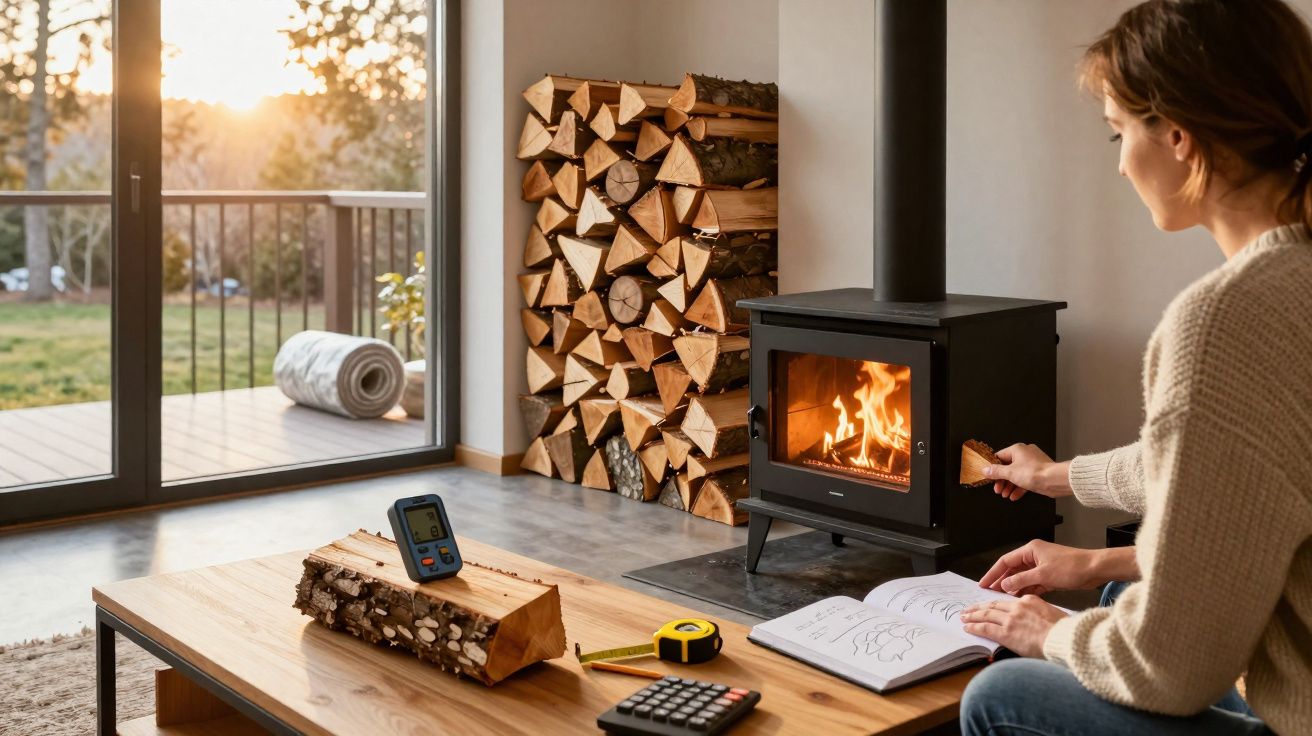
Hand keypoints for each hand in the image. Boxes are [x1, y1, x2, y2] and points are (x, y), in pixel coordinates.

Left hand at [961, 595, 1067, 657]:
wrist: (1064, 639)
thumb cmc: (1064, 632)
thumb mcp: (1052, 615)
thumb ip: (1039, 615)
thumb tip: (1034, 623)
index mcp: (1030, 600)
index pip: (1007, 602)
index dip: (995, 604)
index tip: (989, 606)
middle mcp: (1017, 607)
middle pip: (993, 606)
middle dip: (979, 608)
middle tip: (969, 610)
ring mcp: (1010, 619)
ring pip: (986, 615)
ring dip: (973, 616)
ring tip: (964, 617)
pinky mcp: (1006, 633)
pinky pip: (985, 628)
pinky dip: (974, 627)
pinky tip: (967, 628)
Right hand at [978, 539, 1100, 595]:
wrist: (1095, 569)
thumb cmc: (1072, 567)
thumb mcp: (1043, 575)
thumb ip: (1021, 580)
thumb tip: (1004, 585)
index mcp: (1030, 550)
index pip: (1005, 561)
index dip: (993, 573)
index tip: (984, 583)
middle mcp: (1035, 556)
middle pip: (1012, 569)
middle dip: (1002, 580)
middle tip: (990, 592)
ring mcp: (1043, 565)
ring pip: (1023, 577)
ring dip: (1014, 586)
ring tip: (1003, 597)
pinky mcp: (1050, 575)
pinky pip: (1033, 582)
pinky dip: (1026, 589)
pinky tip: (1020, 597)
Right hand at [983, 444, 1071, 499]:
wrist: (1054, 480)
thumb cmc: (1034, 473)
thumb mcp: (1010, 473)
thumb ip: (996, 472)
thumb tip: (985, 470)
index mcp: (1017, 450)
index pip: (999, 457)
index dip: (993, 468)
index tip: (989, 477)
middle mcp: (1025, 454)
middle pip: (1008, 467)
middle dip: (1002, 480)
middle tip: (997, 489)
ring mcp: (1033, 463)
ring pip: (1017, 474)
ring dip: (1010, 485)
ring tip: (1005, 495)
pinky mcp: (1038, 473)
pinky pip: (1025, 479)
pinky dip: (1019, 487)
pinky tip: (1014, 496)